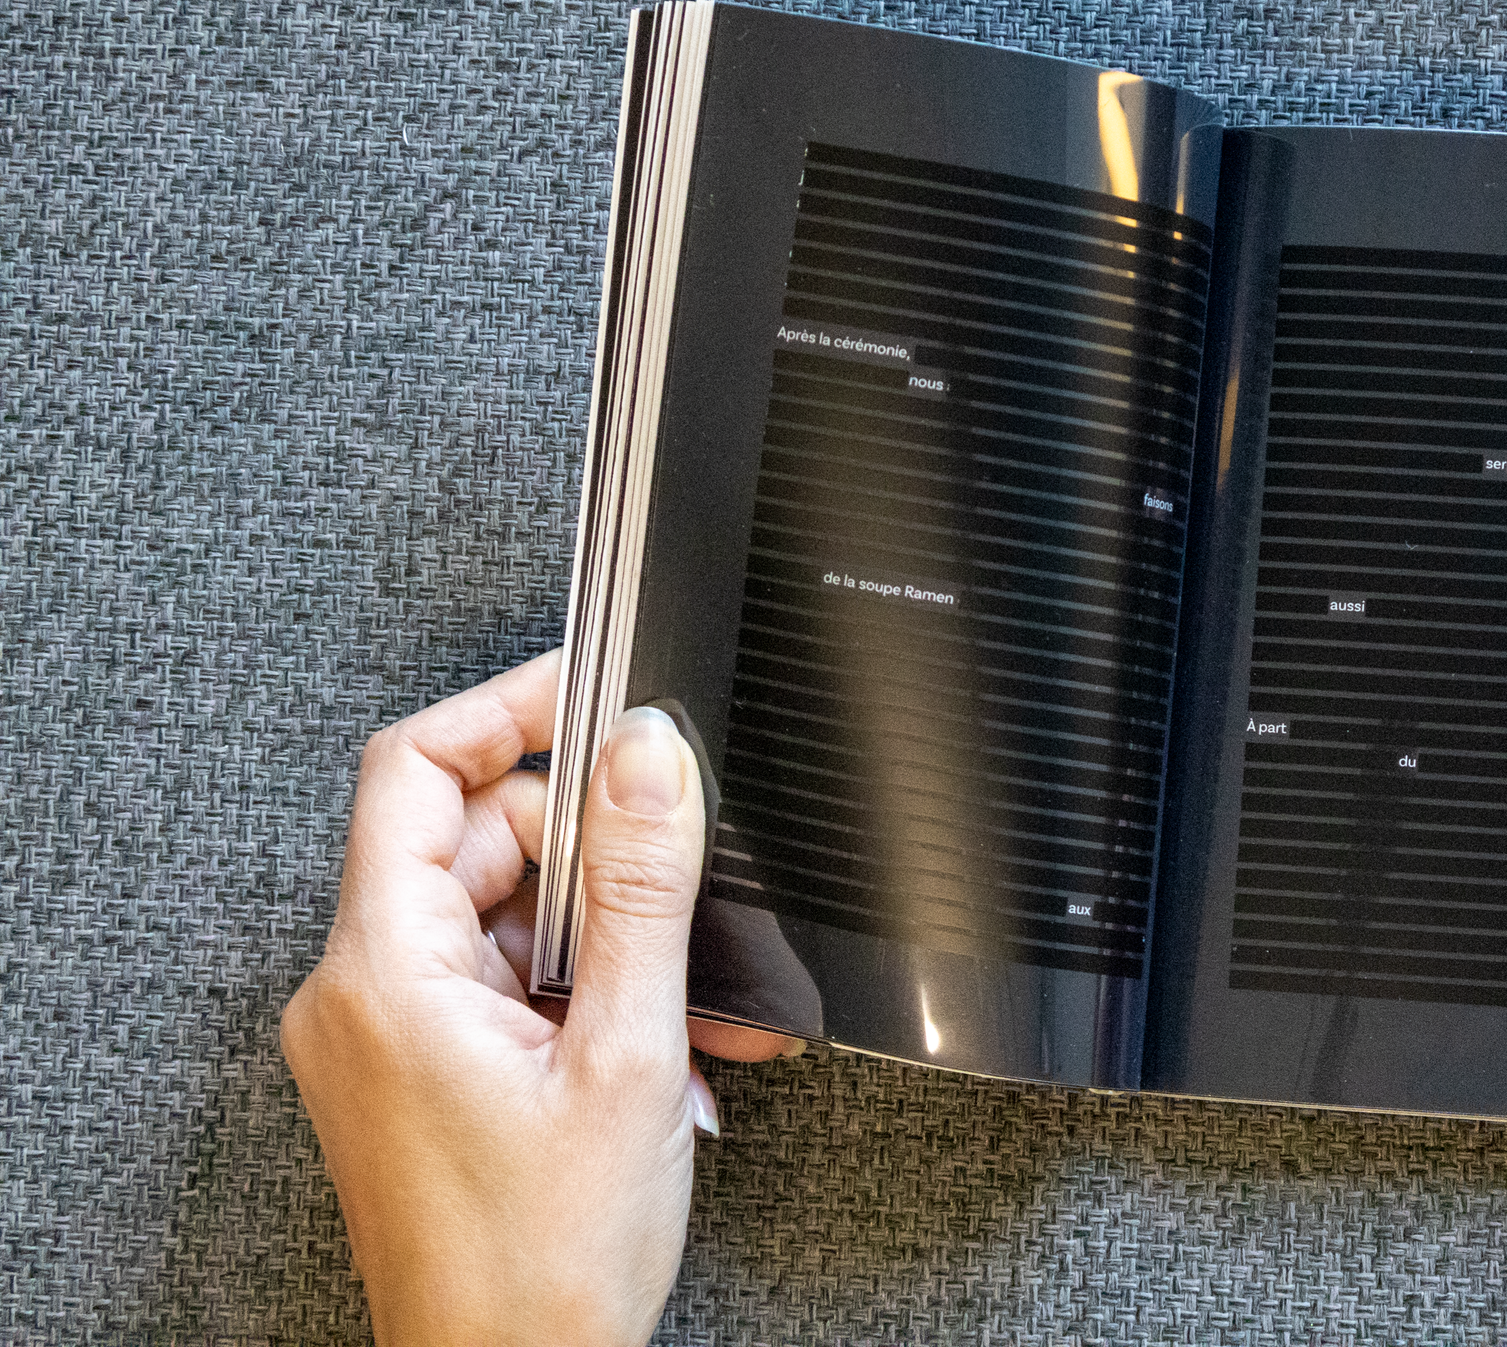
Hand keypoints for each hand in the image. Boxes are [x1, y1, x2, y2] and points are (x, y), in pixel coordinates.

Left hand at [281, 653, 793, 1346]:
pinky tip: (668, 1035)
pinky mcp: (425, 1076)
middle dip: (591, 846)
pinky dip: (590, 988)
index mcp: (384, 975)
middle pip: (473, 839)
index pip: (412, 771)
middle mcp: (364, 997)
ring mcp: (390, 1040)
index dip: (504, 710)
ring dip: (609, 931)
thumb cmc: (544, 1262)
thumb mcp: (624, 1053)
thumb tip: (648, 754)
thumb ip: (638, 891)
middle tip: (679, 870)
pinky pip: (506, 983)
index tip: (591, 690)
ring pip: (503, 913)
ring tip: (695, 988)